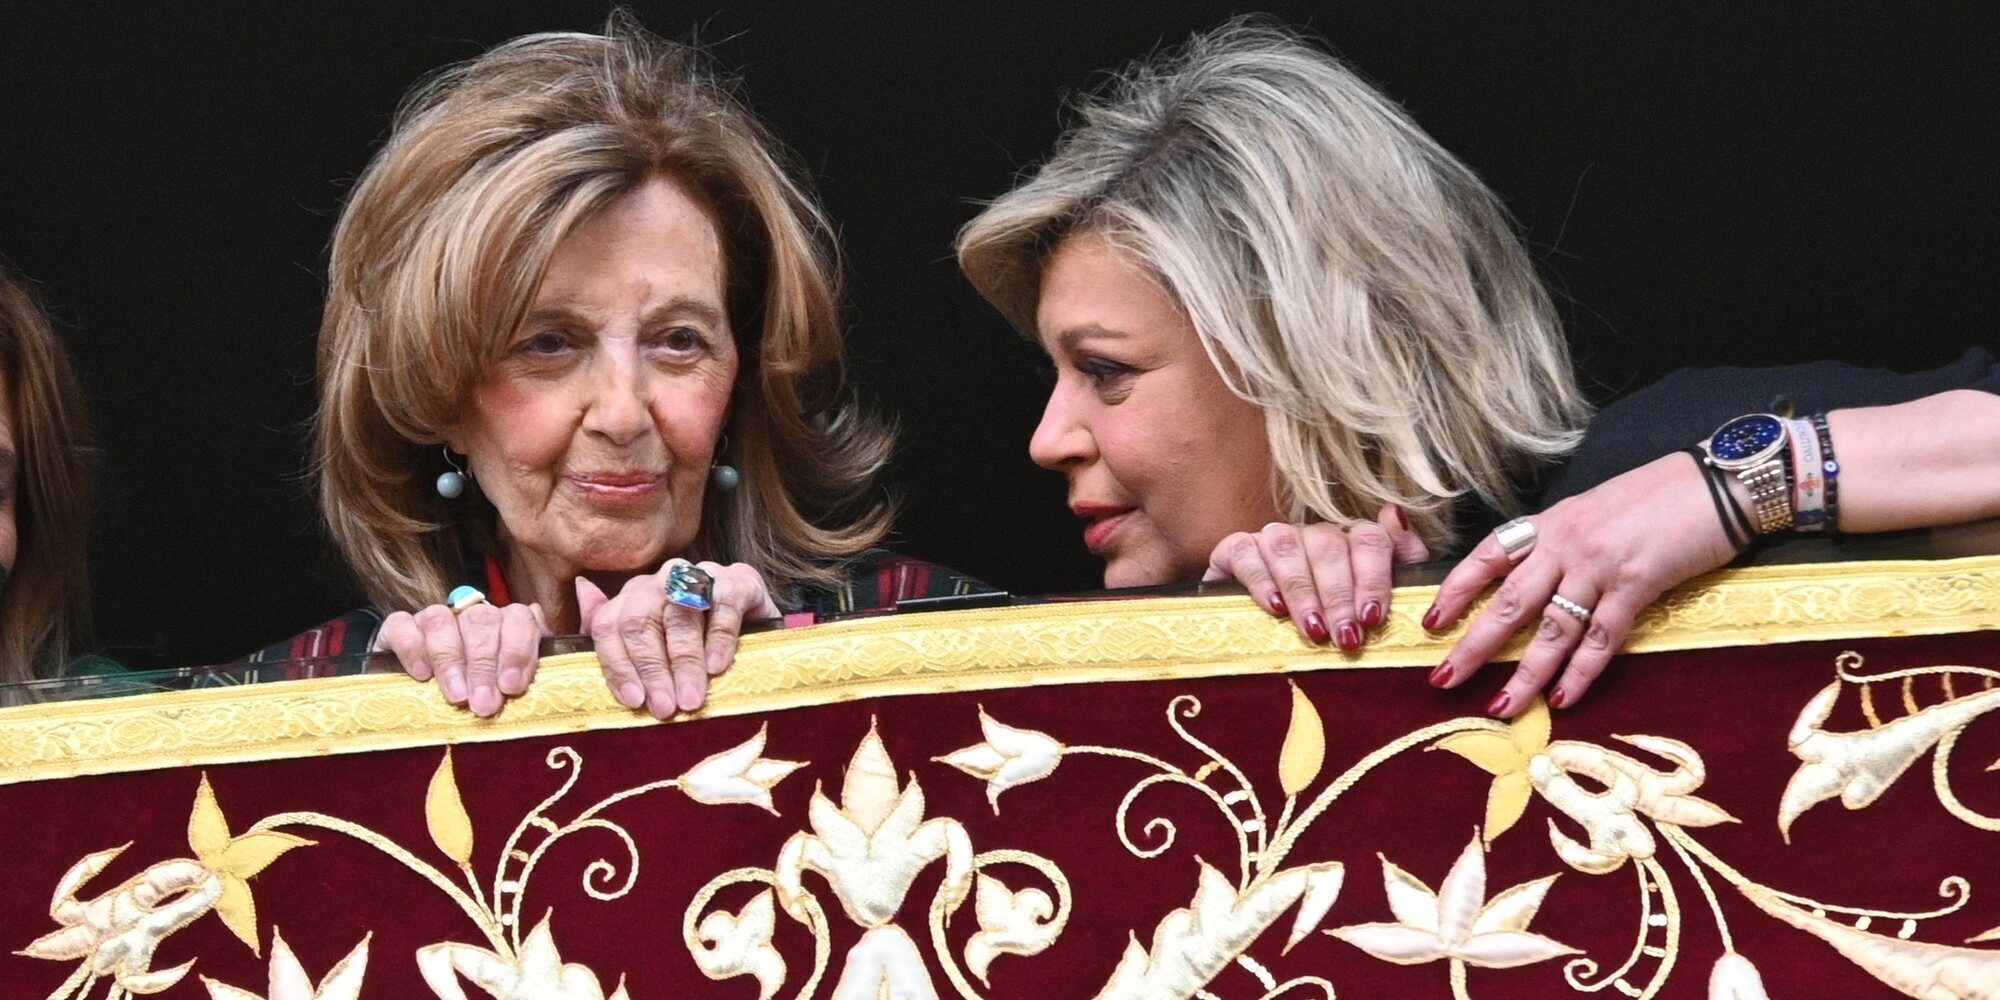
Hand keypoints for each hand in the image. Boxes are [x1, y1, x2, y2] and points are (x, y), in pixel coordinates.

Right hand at [376, 600, 552, 717]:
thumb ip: (553, 650)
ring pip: (443, 619)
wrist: (423, 707)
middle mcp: (473, 617)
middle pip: (482, 621)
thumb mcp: (521, 686)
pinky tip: (421, 675)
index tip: (513, 687)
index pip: (519, 618)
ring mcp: (435, 621)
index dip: (518, 650)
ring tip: (457, 696)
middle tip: (484, 703)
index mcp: (507, 626)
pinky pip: (402, 625)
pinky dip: (412, 647)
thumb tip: (587, 593)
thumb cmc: (484, 698)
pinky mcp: (397, 630)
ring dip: (452, 660)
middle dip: (485, 664)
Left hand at [577, 559, 780, 718]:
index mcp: (634, 596)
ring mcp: (701, 575)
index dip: (618, 664)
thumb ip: (615, 634)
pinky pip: (723, 605)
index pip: (609, 624)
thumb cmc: (701, 648)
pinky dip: (719, 638)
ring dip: (684, 661)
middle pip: (641, 620)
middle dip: (651, 669)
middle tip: (665, 708)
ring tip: (691, 699)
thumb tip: (582, 591)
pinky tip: (718, 667)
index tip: (634, 701)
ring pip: (679, 614)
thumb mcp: (656, 650)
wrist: (760, 633)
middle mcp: (662, 580)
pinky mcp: (738, 579)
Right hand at [1204, 506, 1430, 647]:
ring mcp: (1273, 538)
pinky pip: (1246, 553)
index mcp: (1350, 540)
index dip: (1372, 577)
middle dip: (1339, 596)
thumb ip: (1402, 557)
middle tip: (1345, 637)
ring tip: (1313, 629)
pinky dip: (1261, 580)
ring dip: (1303, 591)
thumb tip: (1396, 514)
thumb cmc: (1328, 618)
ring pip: (1288, 548)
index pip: (1368, 539)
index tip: (1372, 617)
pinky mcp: (1235, 549)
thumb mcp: (1373, 597)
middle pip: (1329, 547)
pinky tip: (1274, 607)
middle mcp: (1312, 533)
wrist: (1261, 631)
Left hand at [1425, 452, 1740, 715]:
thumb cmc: (1658, 496)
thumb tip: (1538, 578)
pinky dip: (1581, 671)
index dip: (1456, 590)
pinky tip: (1563, 698)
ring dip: (1524, 673)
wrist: (1718, 481)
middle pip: (1508, 601)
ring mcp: (1599, 564)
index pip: (1488, 557)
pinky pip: (1601, 637)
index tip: (1431, 623)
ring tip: (1499, 707)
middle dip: (1472, 645)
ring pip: (1551, 628)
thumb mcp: (1595, 509)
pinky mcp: (1637, 584)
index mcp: (1551, 522)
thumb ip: (1564, 541)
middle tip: (1443, 680)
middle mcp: (1566, 543)